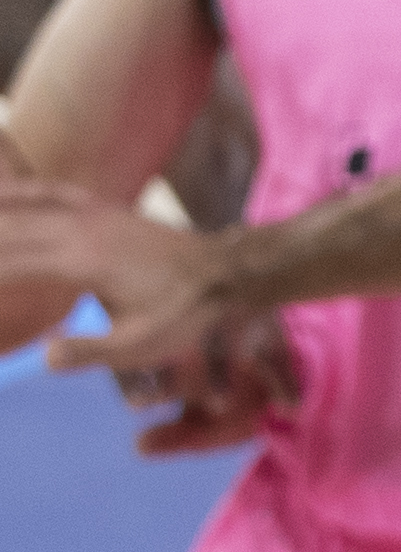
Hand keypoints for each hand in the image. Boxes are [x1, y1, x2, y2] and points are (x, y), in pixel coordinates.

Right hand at [0, 180, 297, 446]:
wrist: (228, 272)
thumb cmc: (185, 313)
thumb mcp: (142, 344)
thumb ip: (91, 351)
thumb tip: (47, 358)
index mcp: (81, 260)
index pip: (7, 264)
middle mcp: (81, 229)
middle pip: (6, 231)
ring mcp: (93, 215)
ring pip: (23, 207)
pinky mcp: (105, 212)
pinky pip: (53, 195)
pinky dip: (23, 193)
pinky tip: (7, 195)